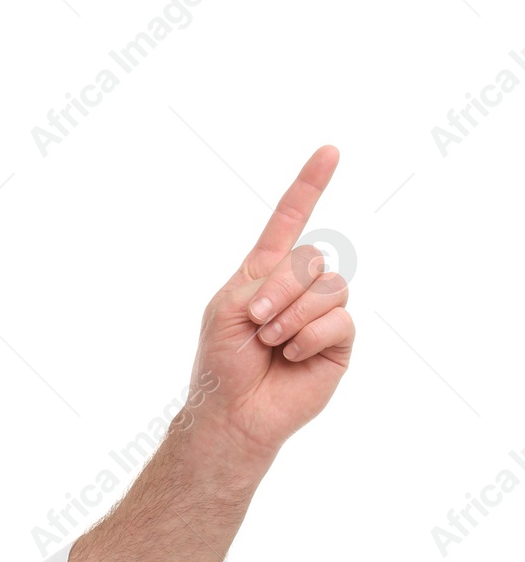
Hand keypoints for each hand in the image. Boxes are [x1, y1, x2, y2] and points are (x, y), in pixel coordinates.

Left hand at [187, 145, 354, 461]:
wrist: (233, 411)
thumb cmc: (222, 361)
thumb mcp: (229, 307)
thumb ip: (266, 279)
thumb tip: (313, 277)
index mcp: (265, 272)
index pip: (290, 222)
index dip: (309, 186)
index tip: (329, 150)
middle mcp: (298, 287)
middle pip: (312, 258)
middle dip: (280, 289)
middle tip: (256, 321)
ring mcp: (321, 313)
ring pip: (329, 288)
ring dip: (292, 316)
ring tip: (271, 342)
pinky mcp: (338, 340)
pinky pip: (338, 319)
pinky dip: (308, 336)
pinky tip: (290, 356)